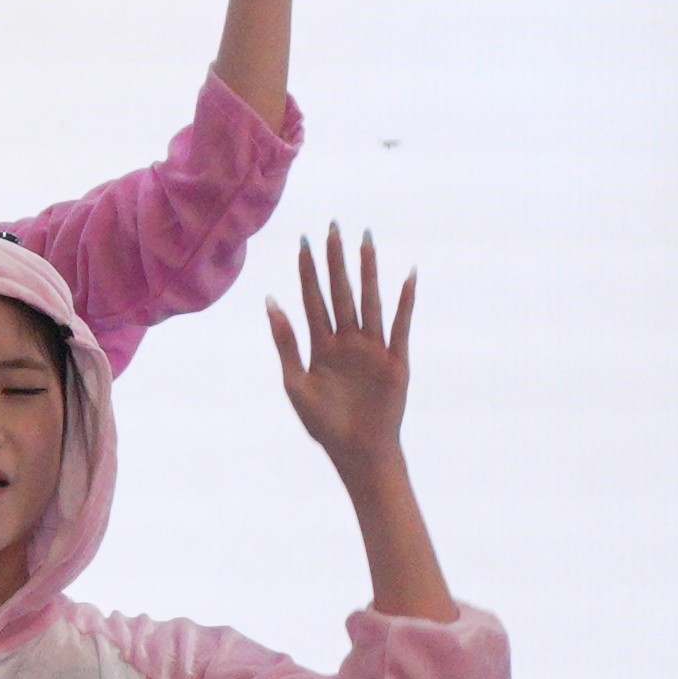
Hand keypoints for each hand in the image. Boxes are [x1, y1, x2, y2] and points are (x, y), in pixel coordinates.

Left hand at [267, 225, 413, 469]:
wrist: (356, 451)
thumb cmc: (324, 423)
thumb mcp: (295, 382)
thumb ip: (285, 342)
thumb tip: (271, 301)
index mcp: (321, 344)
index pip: (313, 298)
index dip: (308, 270)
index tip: (305, 241)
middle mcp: (347, 340)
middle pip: (340, 292)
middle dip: (336, 260)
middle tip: (334, 227)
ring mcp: (372, 348)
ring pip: (369, 301)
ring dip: (368, 272)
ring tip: (366, 241)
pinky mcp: (395, 361)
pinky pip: (399, 326)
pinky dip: (404, 302)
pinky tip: (407, 277)